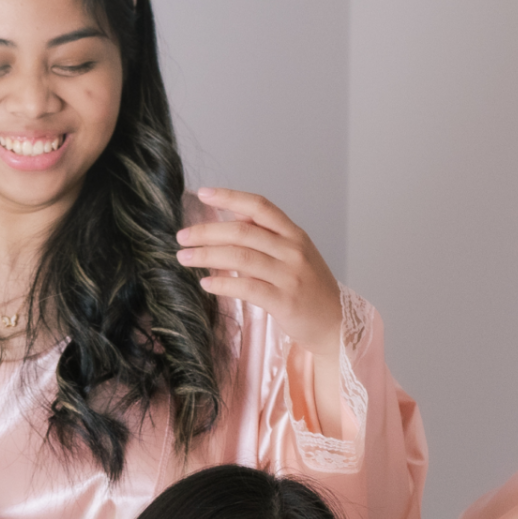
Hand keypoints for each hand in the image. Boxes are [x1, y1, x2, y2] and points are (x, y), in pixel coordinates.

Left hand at [176, 188, 343, 376]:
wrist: (335, 324)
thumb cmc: (308, 289)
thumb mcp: (294, 256)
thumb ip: (267, 238)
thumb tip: (232, 221)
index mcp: (294, 234)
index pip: (259, 206)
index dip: (230, 197)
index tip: (203, 194)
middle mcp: (293, 250)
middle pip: (242, 231)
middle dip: (207, 232)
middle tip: (181, 237)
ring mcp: (290, 275)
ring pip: (241, 257)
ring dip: (207, 256)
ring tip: (184, 258)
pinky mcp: (284, 301)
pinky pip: (247, 288)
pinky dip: (223, 284)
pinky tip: (206, 283)